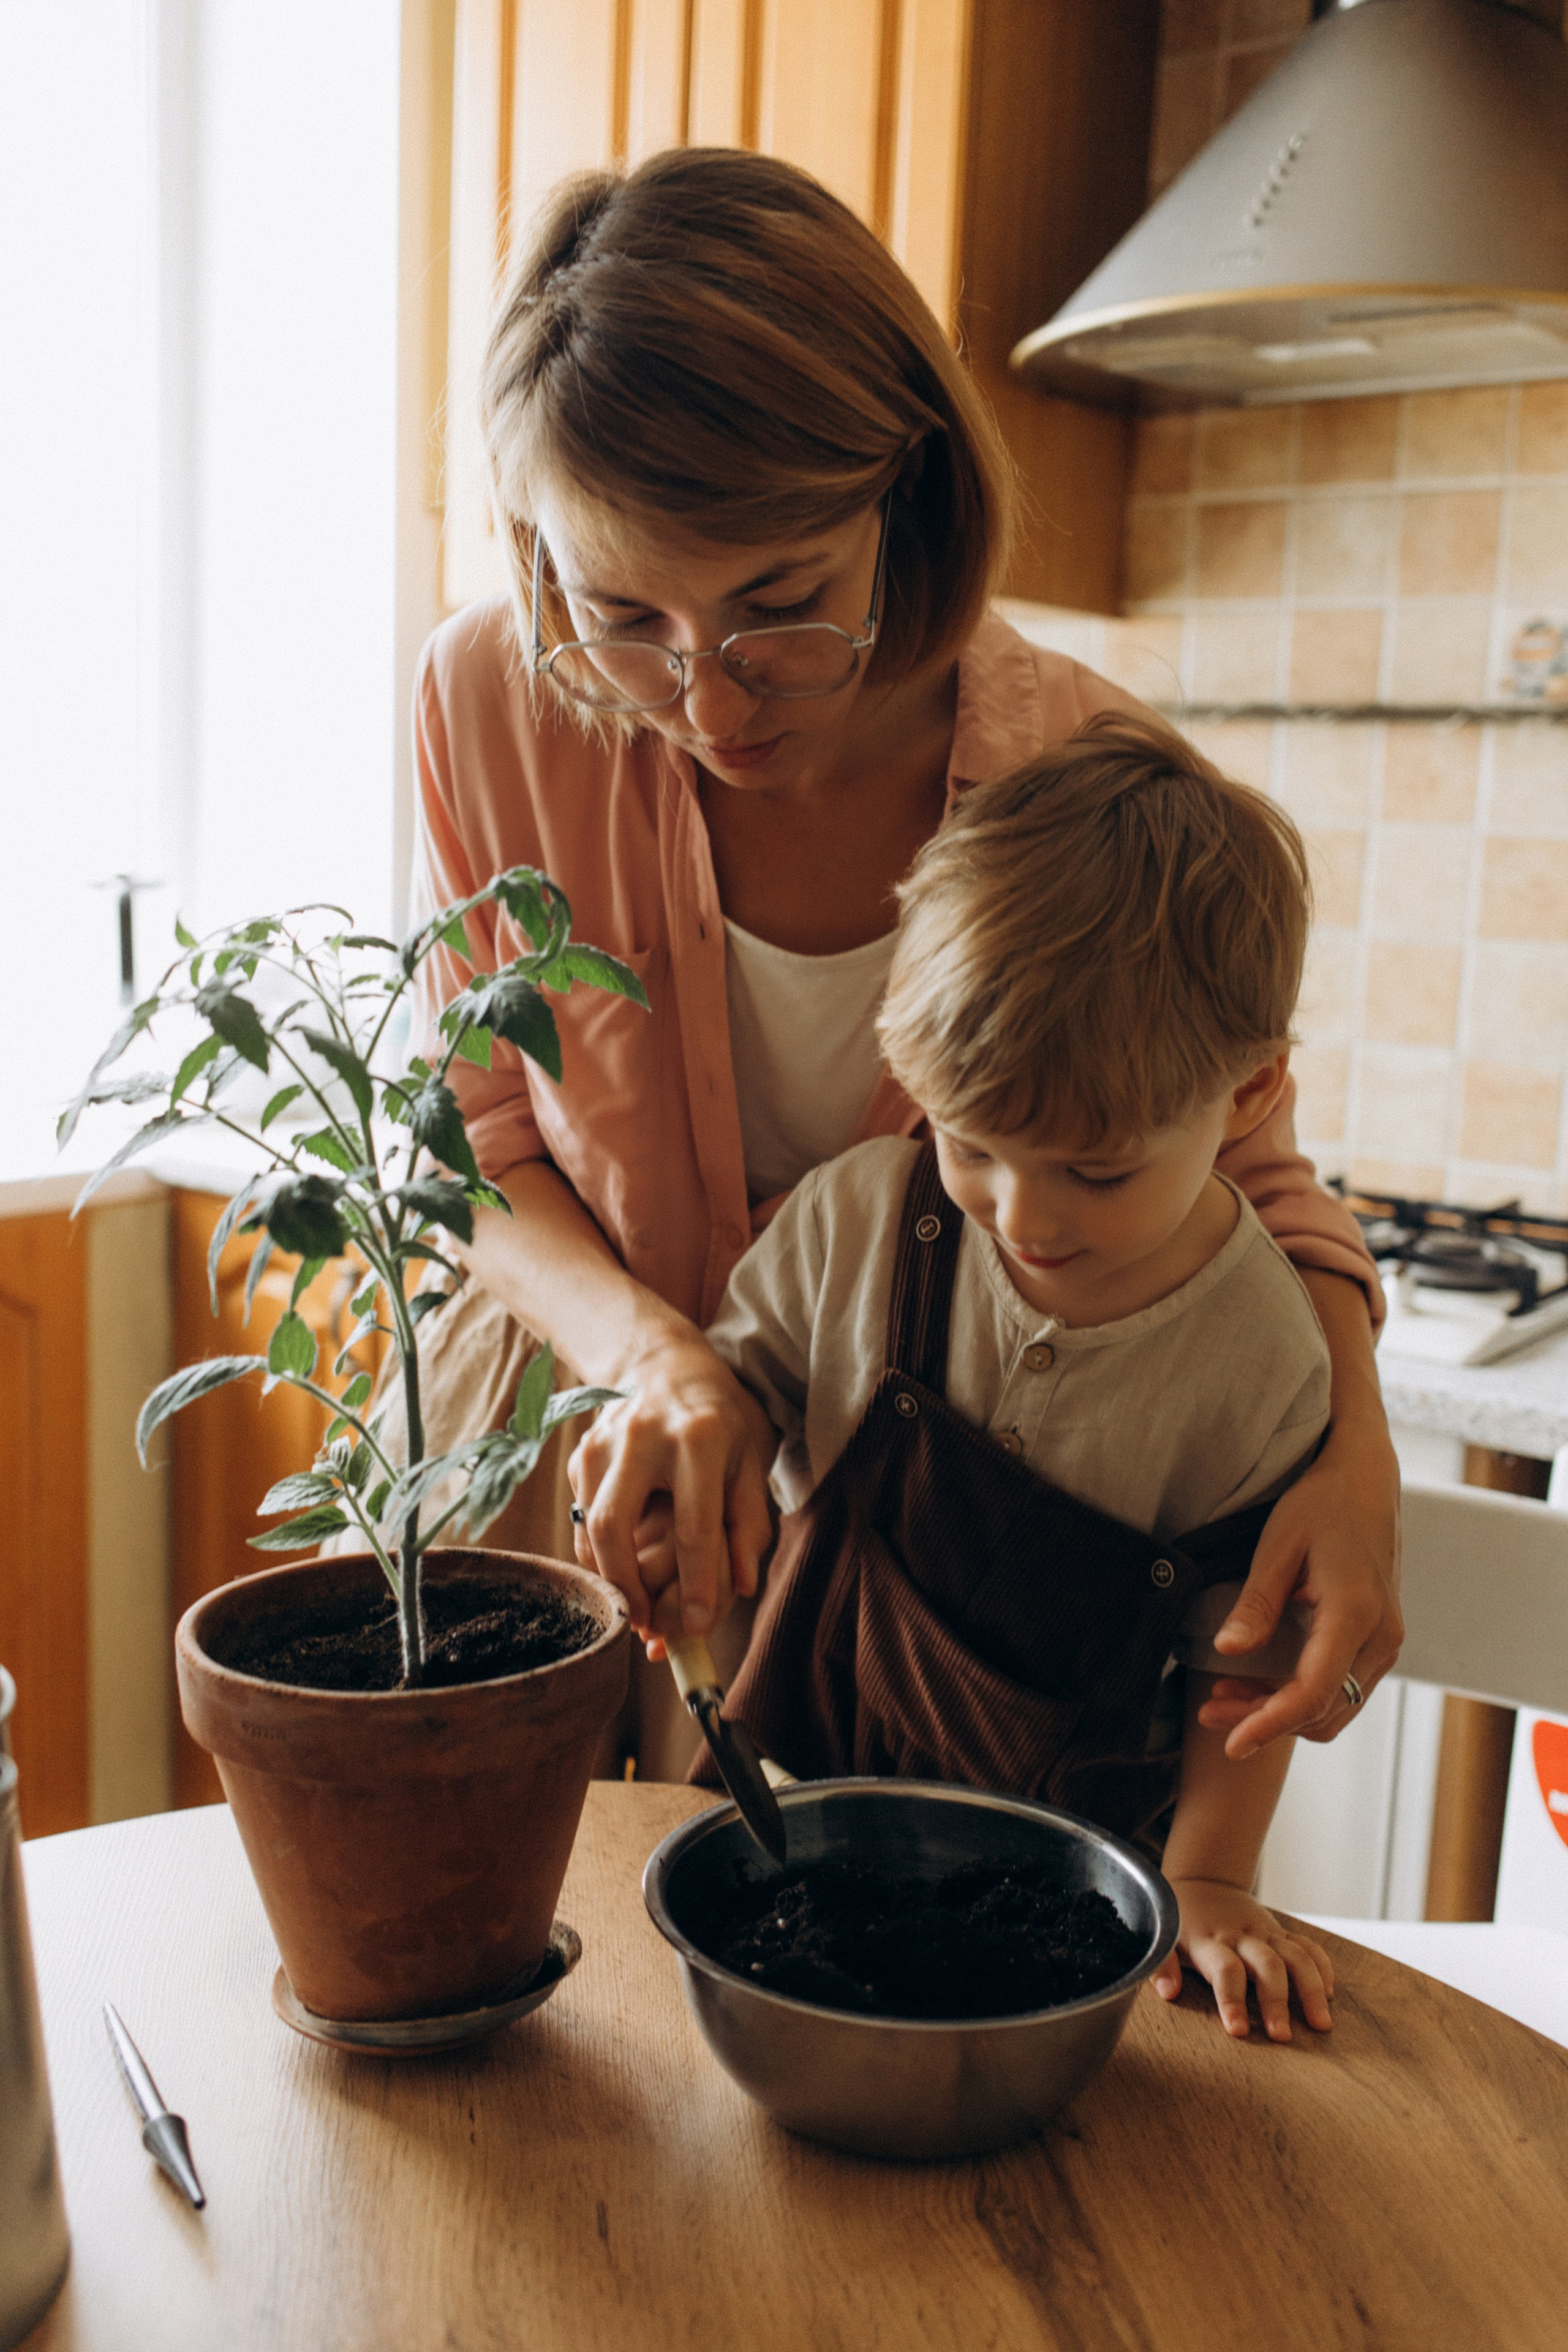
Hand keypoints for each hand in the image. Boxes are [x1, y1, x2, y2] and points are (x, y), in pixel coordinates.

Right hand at [567, 1324, 774, 1637]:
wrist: (663, 1361)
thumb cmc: (721, 1414)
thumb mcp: (752, 1456)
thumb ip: (750, 1520)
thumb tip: (744, 1585)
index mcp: (698, 1439)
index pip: (694, 1527)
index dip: (696, 1585)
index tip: (697, 1627)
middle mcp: (642, 1438)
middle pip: (615, 1527)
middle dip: (626, 1586)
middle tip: (644, 1624)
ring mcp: (602, 1443)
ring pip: (589, 1526)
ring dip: (607, 1576)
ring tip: (633, 1606)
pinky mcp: (580, 1453)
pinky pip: (581, 1517)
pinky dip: (597, 1552)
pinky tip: (618, 1569)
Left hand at [1154, 1879, 1334, 2041]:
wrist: (1203, 1883)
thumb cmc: (1180, 1920)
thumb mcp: (1163, 1937)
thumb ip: (1162, 1965)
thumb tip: (1168, 1992)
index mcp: (1209, 1942)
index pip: (1225, 1970)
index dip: (1232, 2000)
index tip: (1238, 2031)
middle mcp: (1242, 1937)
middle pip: (1267, 1966)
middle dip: (1277, 2002)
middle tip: (1283, 2037)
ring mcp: (1266, 1933)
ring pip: (1296, 1956)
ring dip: (1311, 1989)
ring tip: (1322, 2025)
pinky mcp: (1281, 1932)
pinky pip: (1308, 1946)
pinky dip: (1322, 1967)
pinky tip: (1329, 1994)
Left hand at [1198, 1417, 1402, 1758]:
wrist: (1366, 1479)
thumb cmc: (1320, 1503)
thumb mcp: (1278, 1546)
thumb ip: (1256, 1603)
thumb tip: (1228, 1652)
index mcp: (1356, 1614)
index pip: (1312, 1692)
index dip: (1269, 1724)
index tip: (1232, 1745)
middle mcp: (1381, 1637)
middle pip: (1323, 1710)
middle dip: (1266, 1722)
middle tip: (1208, 1713)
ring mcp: (1385, 1641)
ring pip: (1335, 1707)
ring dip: (1282, 1713)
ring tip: (1222, 1700)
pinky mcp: (1378, 1640)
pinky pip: (1342, 1688)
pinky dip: (1301, 1697)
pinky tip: (1257, 1684)